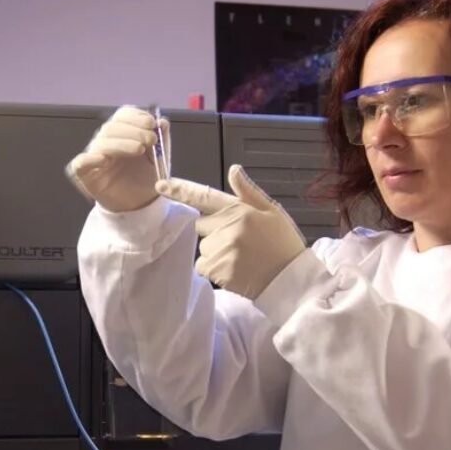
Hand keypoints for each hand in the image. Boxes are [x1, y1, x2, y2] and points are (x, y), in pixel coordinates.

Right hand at [65, 105, 169, 212]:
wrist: (139, 204)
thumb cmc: (145, 178)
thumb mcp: (160, 159)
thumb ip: (162, 141)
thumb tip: (163, 121)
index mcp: (122, 133)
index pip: (122, 116)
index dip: (136, 116)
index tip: (152, 124)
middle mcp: (106, 141)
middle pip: (112, 127)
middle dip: (134, 130)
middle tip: (151, 139)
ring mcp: (94, 156)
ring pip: (101, 142)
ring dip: (121, 143)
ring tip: (139, 149)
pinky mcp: (85, 174)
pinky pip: (80, 163)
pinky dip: (90, 159)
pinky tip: (104, 160)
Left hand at [158, 164, 306, 298]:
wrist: (290, 279)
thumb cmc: (282, 244)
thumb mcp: (272, 211)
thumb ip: (249, 192)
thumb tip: (234, 170)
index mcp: (240, 209)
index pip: (205, 196)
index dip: (181, 190)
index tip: (160, 185)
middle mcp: (228, 227)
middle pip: (201, 225)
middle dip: (214, 231)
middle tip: (239, 241)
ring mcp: (222, 248)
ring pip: (203, 247)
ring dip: (215, 252)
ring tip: (240, 257)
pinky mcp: (219, 269)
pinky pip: (203, 266)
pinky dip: (214, 269)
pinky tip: (234, 269)